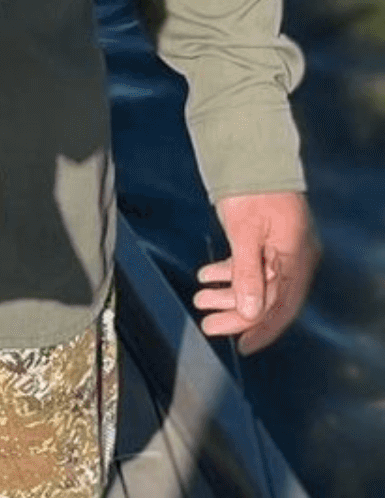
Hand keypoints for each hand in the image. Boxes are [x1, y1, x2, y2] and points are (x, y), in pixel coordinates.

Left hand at [193, 191, 318, 353]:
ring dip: (229, 293)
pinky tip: (207, 277)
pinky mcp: (267, 238)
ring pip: (257, 281)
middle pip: (268, 297)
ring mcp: (282, 247)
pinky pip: (251, 265)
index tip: (240, 345)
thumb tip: (248, 312)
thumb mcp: (245, 233)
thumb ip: (247, 273)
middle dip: (237, 313)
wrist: (250, 152)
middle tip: (207, 323)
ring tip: (200, 299)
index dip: (261, 329)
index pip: (281, 305)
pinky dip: (229, 273)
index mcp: (296, 257)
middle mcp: (295, 256)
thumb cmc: (251, 190)